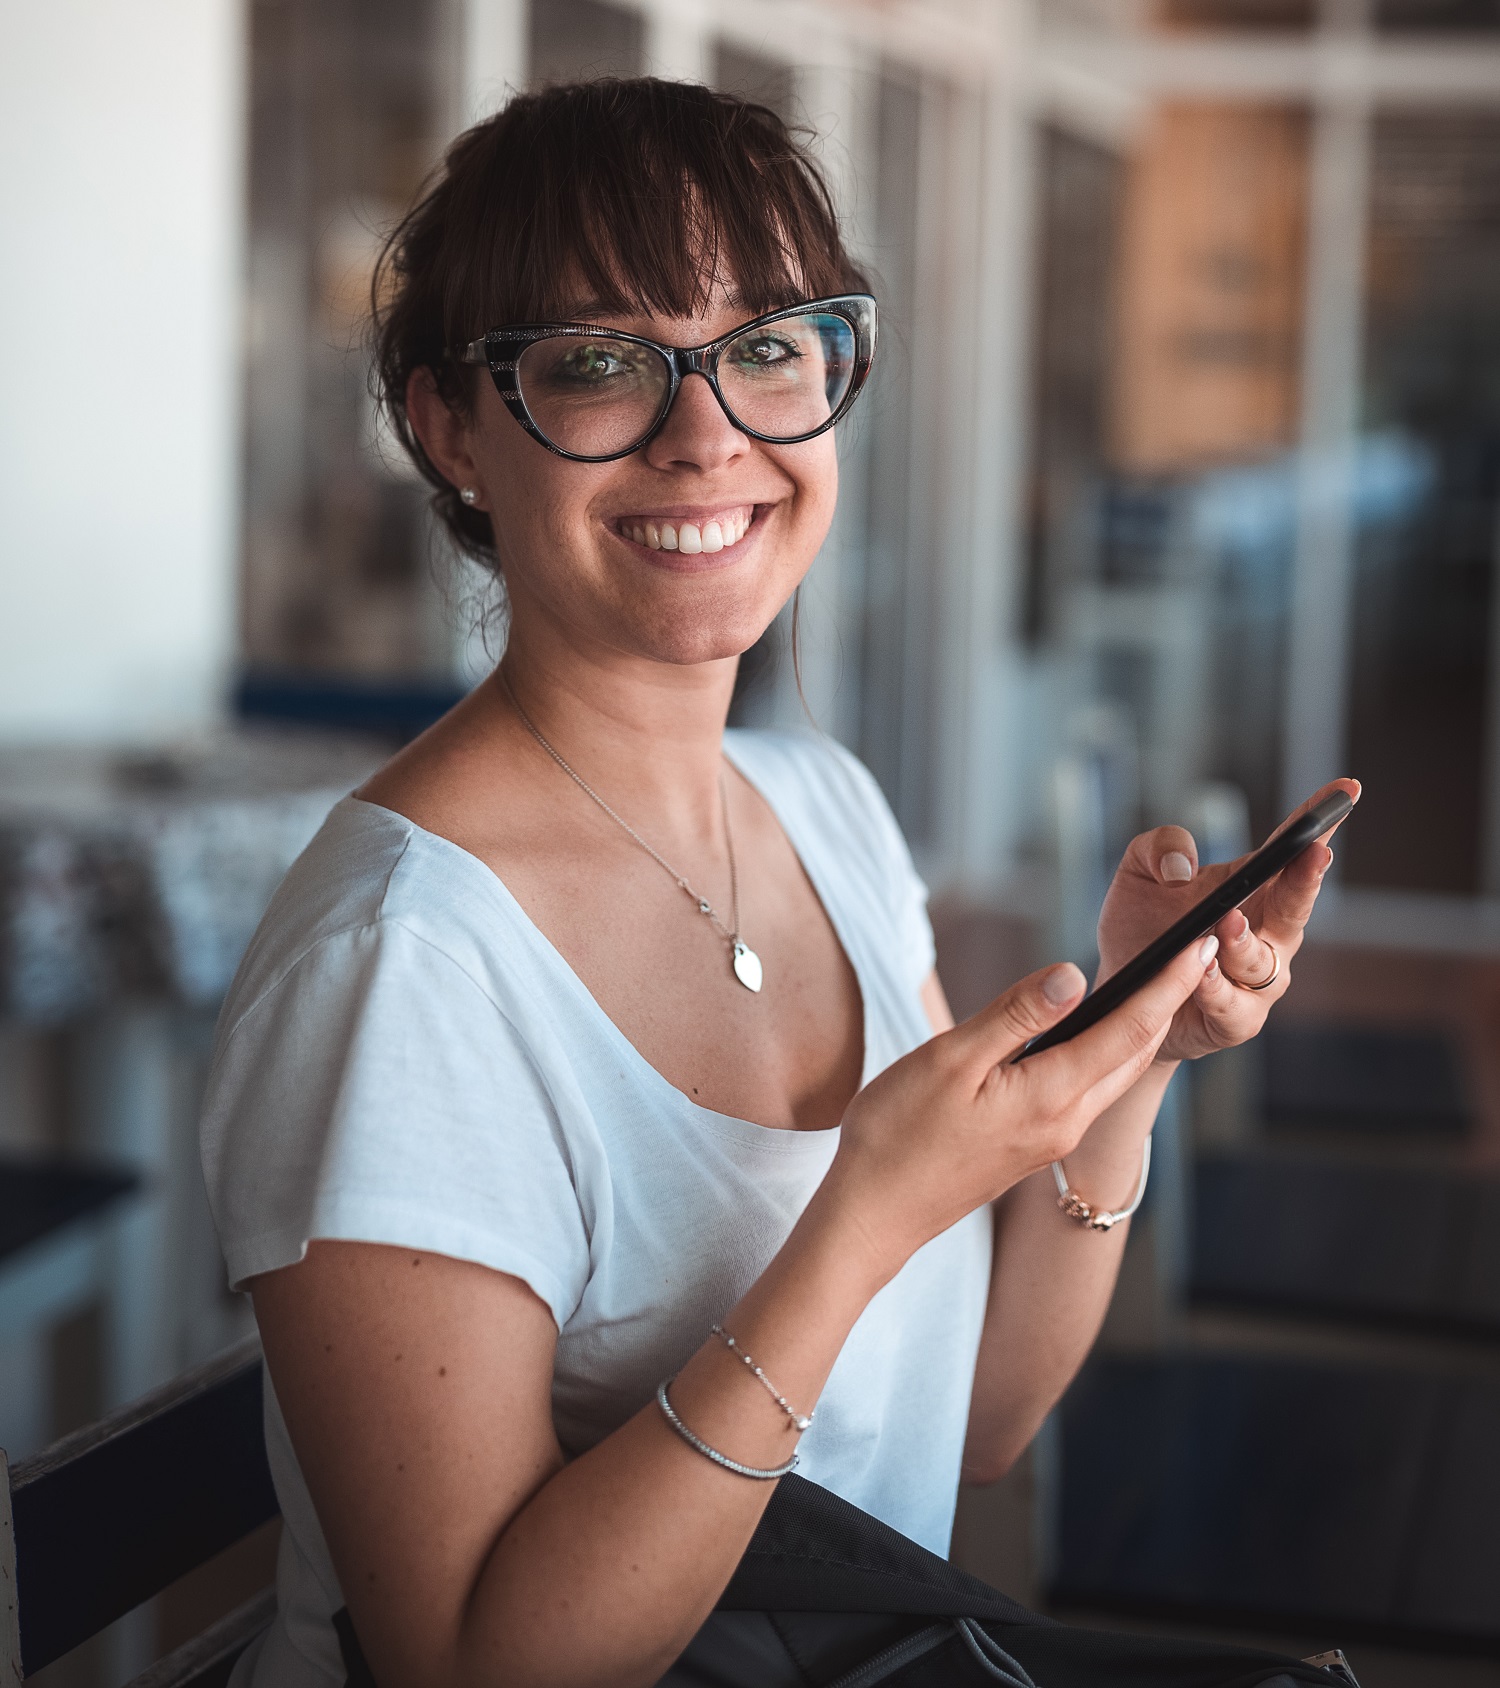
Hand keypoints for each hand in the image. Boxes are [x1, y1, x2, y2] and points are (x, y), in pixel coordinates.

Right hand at [821, 938, 1217, 1279]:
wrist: (873, 1213)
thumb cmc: (899, 1134)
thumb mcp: (950, 1059)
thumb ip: (1016, 1015)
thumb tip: (1074, 974)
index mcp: (1051, 1096)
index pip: (1131, 1029)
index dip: (1169, 983)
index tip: (1202, 943)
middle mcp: (1065, 1121)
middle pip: (1135, 1053)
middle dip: (1169, 1002)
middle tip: (1194, 951)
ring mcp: (1050, 1137)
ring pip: (1113, 1074)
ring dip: (1141, 1028)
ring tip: (1157, 985)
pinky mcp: (1031, 1144)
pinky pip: (1087, 1089)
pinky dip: (1106, 1051)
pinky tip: (1093, 1032)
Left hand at [1095, 779, 1359, 1063]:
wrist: (1120, 995)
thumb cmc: (1140, 928)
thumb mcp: (1138, 873)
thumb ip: (1158, 848)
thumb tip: (1182, 867)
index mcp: (1252, 889)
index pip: (1290, 850)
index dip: (1320, 819)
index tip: (1346, 788)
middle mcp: (1266, 932)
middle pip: (1296, 903)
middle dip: (1308, 877)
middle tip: (1315, 851)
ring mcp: (1256, 979)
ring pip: (1263, 959)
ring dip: (1245, 941)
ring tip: (1225, 923)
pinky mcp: (1235, 1018)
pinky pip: (1233, 1005)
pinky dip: (1217, 988)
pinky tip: (1201, 971)